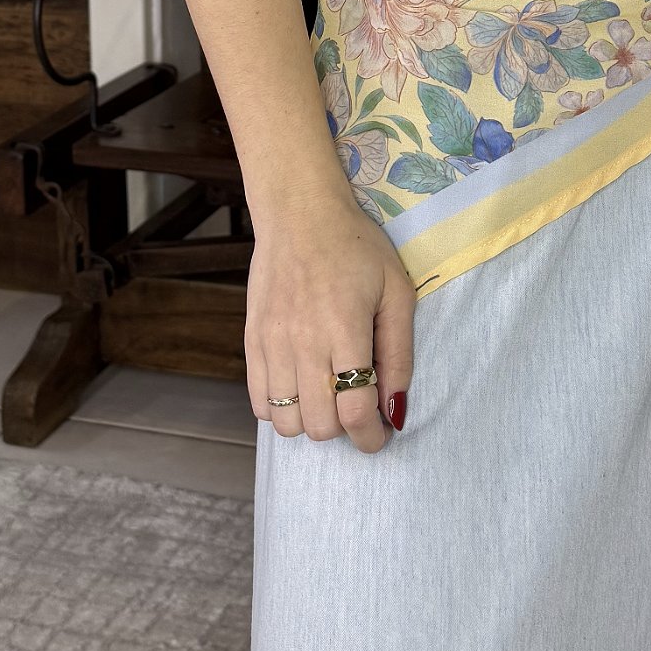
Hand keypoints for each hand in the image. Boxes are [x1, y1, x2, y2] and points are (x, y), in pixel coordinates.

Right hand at [244, 191, 416, 450]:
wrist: (299, 213)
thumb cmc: (356, 247)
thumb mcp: (397, 292)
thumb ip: (399, 355)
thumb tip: (396, 411)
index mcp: (344, 329)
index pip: (354, 412)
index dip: (371, 437)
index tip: (381, 435)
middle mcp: (302, 342)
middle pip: (318, 425)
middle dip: (344, 428)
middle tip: (357, 407)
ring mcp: (271, 342)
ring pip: (285, 421)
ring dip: (311, 420)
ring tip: (328, 396)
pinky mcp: (251, 340)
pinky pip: (258, 401)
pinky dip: (281, 409)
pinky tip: (301, 387)